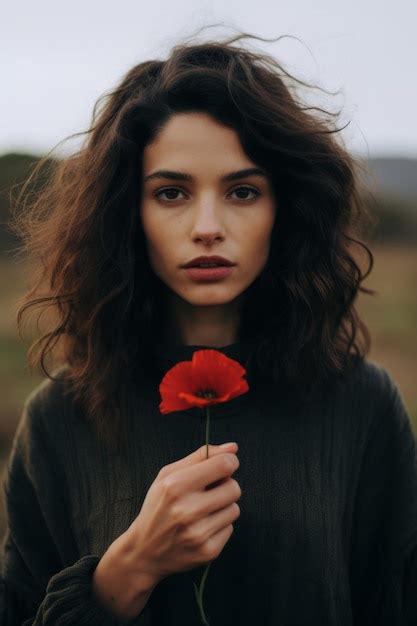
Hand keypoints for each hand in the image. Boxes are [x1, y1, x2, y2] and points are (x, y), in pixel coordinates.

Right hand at [123, 442, 240, 584]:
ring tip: (203, 510)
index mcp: (176, 486)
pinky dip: (219, 525)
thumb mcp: (168, 475)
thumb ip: (200, 456)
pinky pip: (230, 528)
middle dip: (225, 486)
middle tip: (208, 492)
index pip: (224, 465)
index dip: (229, 462)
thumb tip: (233, 447)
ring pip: (234, 509)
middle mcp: (187, 510)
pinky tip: (201, 527)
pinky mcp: (208, 551)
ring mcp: (198, 534)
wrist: (144, 551)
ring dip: (222, 507)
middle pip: (234, 488)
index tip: (223, 466)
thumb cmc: (158, 506)